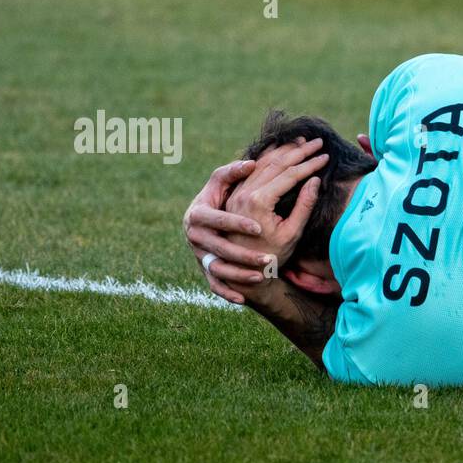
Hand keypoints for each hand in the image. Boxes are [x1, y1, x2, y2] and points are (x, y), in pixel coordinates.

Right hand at [183, 158, 272, 303]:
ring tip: (262, 277)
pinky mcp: (206, 271)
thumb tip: (252, 162)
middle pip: (218, 248)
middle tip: (266, 259)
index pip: (216, 220)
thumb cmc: (222, 201)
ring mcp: (200, 256)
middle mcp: (196, 236)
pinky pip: (215, 285)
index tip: (257, 228)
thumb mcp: (222, 186)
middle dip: (242, 254)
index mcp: (199, 214)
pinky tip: (242, 300)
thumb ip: (232, 174)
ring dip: (240, 275)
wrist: (216, 229)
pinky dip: (227, 292)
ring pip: (218, 270)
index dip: (236, 223)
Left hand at [222, 137, 329, 299]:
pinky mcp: (235, 194)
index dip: (310, 164)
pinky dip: (267, 157)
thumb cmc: (272, 255)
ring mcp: (237, 192)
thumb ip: (304, 206)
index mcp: (259, 202)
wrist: (243, 270)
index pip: (289, 174)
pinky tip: (279, 151)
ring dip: (283, 150)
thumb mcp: (292, 233)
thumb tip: (315, 181)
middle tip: (317, 142)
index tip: (326, 156)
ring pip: (262, 162)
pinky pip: (253, 169)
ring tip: (301, 142)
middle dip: (299, 151)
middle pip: (275, 163)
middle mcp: (245, 193)